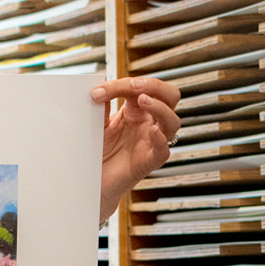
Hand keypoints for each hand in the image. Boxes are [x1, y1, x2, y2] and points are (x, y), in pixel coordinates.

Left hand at [92, 76, 179, 223]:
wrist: (92, 181)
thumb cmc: (99, 153)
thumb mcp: (98, 125)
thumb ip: (101, 107)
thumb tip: (98, 87)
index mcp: (136, 111)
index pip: (141, 88)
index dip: (122, 84)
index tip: (98, 92)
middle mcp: (149, 123)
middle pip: (169, 96)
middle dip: (154, 86)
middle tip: (134, 84)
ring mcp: (152, 141)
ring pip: (172, 121)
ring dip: (160, 107)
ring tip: (143, 100)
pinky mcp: (150, 161)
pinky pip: (164, 149)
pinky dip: (160, 138)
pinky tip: (153, 130)